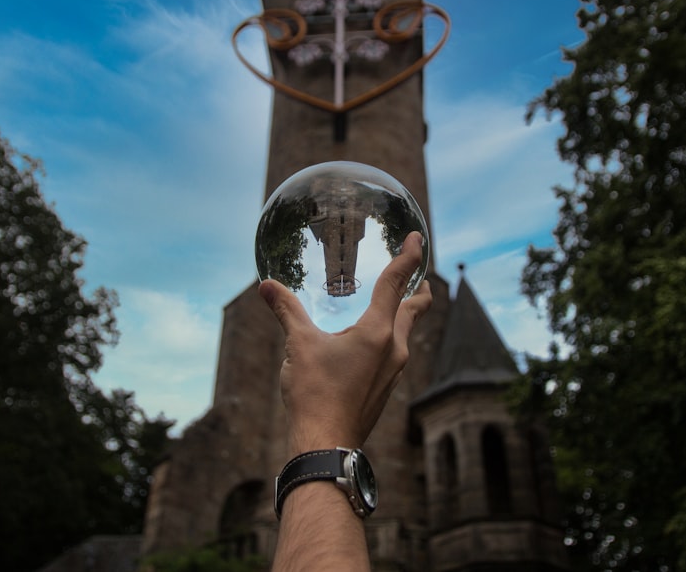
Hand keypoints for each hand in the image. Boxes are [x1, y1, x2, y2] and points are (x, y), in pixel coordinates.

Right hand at [259, 231, 431, 454]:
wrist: (326, 444)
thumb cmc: (315, 394)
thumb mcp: (298, 345)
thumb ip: (286, 311)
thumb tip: (267, 286)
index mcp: (378, 331)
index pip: (397, 283)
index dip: (409, 257)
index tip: (418, 240)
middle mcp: (394, 349)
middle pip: (413, 309)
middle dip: (417, 289)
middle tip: (417, 274)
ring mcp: (393, 371)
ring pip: (405, 333)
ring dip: (402, 314)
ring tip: (394, 304)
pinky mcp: (385, 387)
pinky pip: (395, 353)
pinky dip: (390, 337)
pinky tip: (372, 344)